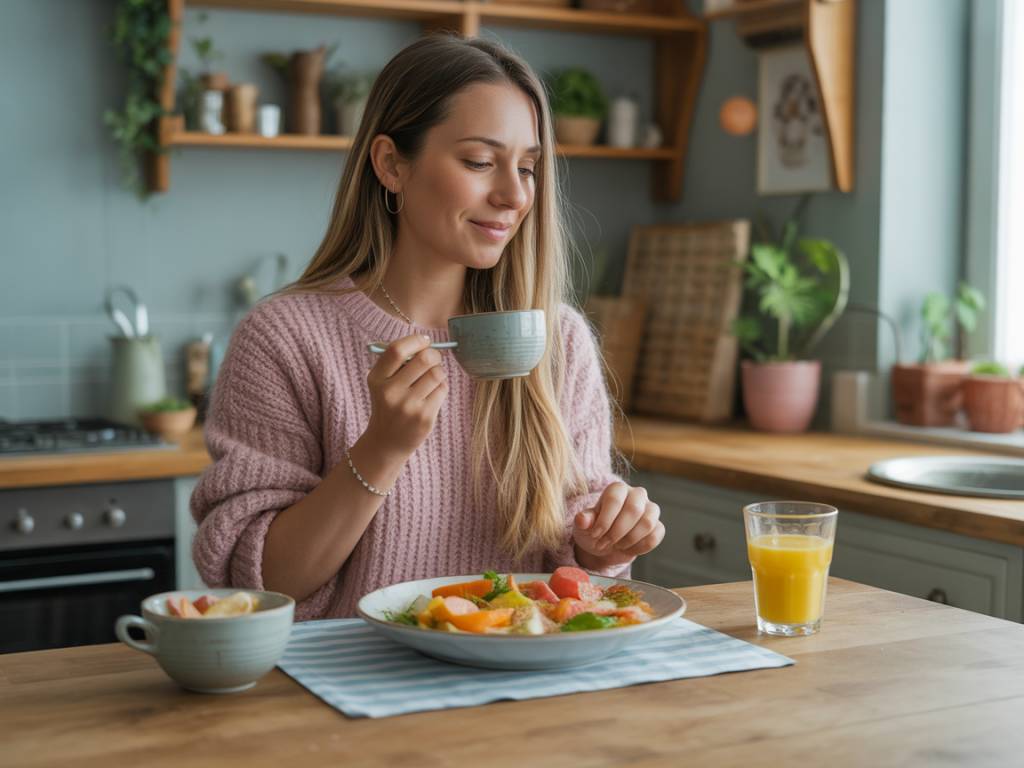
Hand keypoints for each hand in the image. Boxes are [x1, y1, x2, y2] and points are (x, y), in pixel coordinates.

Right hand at [363, 334, 448, 457]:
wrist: (386, 442)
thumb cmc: (388, 404)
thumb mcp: (381, 383)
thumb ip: (397, 362)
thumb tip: (425, 343)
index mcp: (377, 379)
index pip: (397, 350)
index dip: (416, 341)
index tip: (424, 341)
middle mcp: (390, 392)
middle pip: (424, 359)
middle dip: (434, 355)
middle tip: (434, 358)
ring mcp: (408, 406)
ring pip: (437, 374)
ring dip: (439, 372)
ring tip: (432, 378)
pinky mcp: (424, 417)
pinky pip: (443, 390)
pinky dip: (441, 387)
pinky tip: (433, 393)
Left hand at [573, 482, 664, 568]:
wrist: (606, 545)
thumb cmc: (594, 530)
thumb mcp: (584, 526)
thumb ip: (584, 520)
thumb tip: (582, 519)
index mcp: (617, 489)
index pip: (615, 500)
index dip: (604, 520)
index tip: (595, 534)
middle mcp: (637, 494)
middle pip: (634, 510)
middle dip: (617, 531)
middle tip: (605, 543)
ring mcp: (650, 509)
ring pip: (647, 523)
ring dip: (629, 540)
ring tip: (616, 545)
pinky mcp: (658, 526)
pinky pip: (655, 537)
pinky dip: (639, 547)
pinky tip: (628, 549)